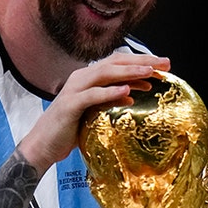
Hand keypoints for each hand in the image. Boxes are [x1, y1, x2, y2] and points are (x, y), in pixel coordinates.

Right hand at [17, 53, 169, 172]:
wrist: (43, 146)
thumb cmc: (70, 130)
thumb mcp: (95, 111)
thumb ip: (111, 99)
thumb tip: (135, 93)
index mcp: (88, 77)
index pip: (118, 62)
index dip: (141, 61)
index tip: (164, 64)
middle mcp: (80, 78)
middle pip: (114, 62)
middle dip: (141, 61)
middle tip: (164, 63)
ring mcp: (74, 90)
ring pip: (104, 74)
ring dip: (128, 72)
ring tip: (150, 73)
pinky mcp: (69, 105)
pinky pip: (91, 96)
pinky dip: (109, 92)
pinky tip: (126, 92)